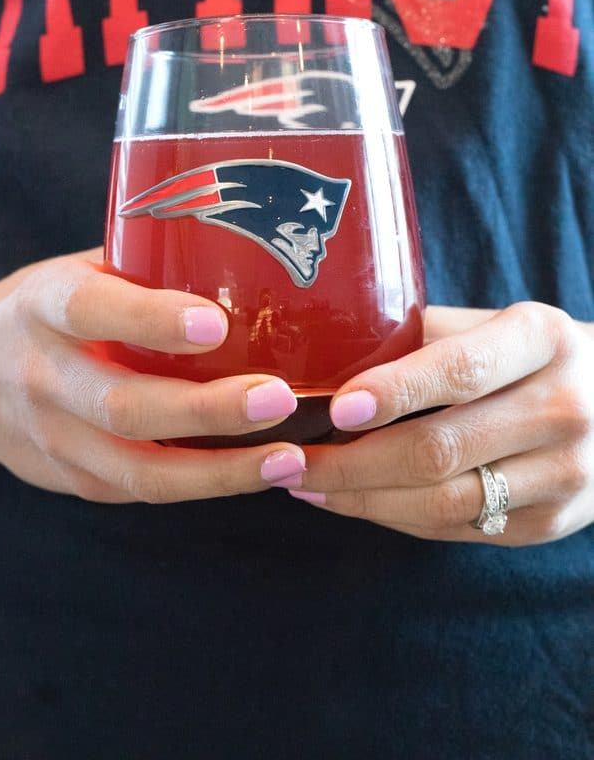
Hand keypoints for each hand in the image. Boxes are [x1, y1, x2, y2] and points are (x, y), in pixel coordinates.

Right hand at [0, 249, 302, 502]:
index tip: (216, 322)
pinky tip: (260, 472)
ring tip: (288, 457)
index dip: (152, 320)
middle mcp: (44, 376)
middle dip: (208, 409)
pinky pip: (146, 490)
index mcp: (45, 306)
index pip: (92, 311)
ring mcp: (56, 439)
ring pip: (139, 469)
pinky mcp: (76, 481)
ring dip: (221, 470)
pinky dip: (208, 486)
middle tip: (279, 398)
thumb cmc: (49, 309)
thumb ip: (144, 268)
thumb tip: (249, 249)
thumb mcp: (78, 270)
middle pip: (124, 406)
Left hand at [290, 304, 593, 544]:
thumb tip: (322, 363)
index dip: (394, 393)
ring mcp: (566, 473)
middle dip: (350, 462)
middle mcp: (563, 406)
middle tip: (288, 460)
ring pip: (443, 502)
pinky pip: (458, 529)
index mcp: (541, 338)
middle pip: (440, 449)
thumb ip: (420, 337)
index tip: (336, 408)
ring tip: (307, 484)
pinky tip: (356, 500)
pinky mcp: (554, 523)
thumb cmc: (525, 354)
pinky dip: (396, 517)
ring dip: (362, 498)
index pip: (460, 371)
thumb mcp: (489, 324)